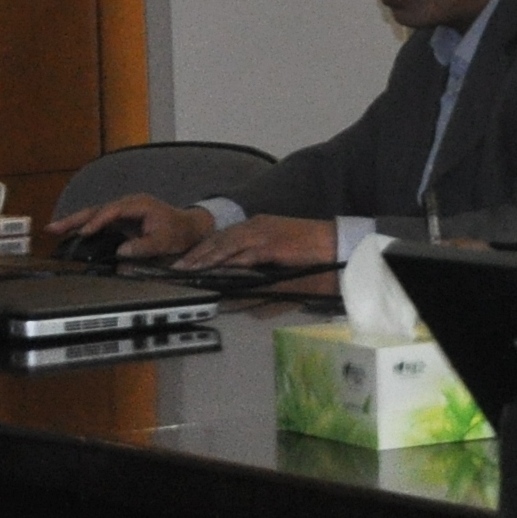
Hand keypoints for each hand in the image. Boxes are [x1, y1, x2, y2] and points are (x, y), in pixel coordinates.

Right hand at [46, 196, 215, 263]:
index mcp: (139, 204)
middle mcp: (127, 204)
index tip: (84, 232)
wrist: (188, 228)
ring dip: (74, 222)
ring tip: (52, 230)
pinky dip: (83, 226)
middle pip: (97, 209)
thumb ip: (144, 246)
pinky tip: (69, 233)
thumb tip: (120, 251)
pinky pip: (98, 221)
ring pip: (94, 214)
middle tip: (52, 227)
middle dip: (75, 218)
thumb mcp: (165, 241)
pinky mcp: (120, 219)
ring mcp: (122, 211)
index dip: (97, 221)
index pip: (112, 211)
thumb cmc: (178, 232)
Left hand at [182, 212, 339, 271]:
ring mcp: (263, 233)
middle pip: (219, 238)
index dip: (205, 248)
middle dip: (197, 253)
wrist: (338, 245)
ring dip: (203, 258)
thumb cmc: (316, 253)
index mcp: (260, 226)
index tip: (190, 259)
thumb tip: (243, 292)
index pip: (226, 236)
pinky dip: (221, 261)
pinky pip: (239, 253)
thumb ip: (262, 270)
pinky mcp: (269, 244)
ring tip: (185, 269)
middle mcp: (257, 225)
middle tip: (178, 266)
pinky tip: (208, 268)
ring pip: (224, 244)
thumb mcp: (284, 261)